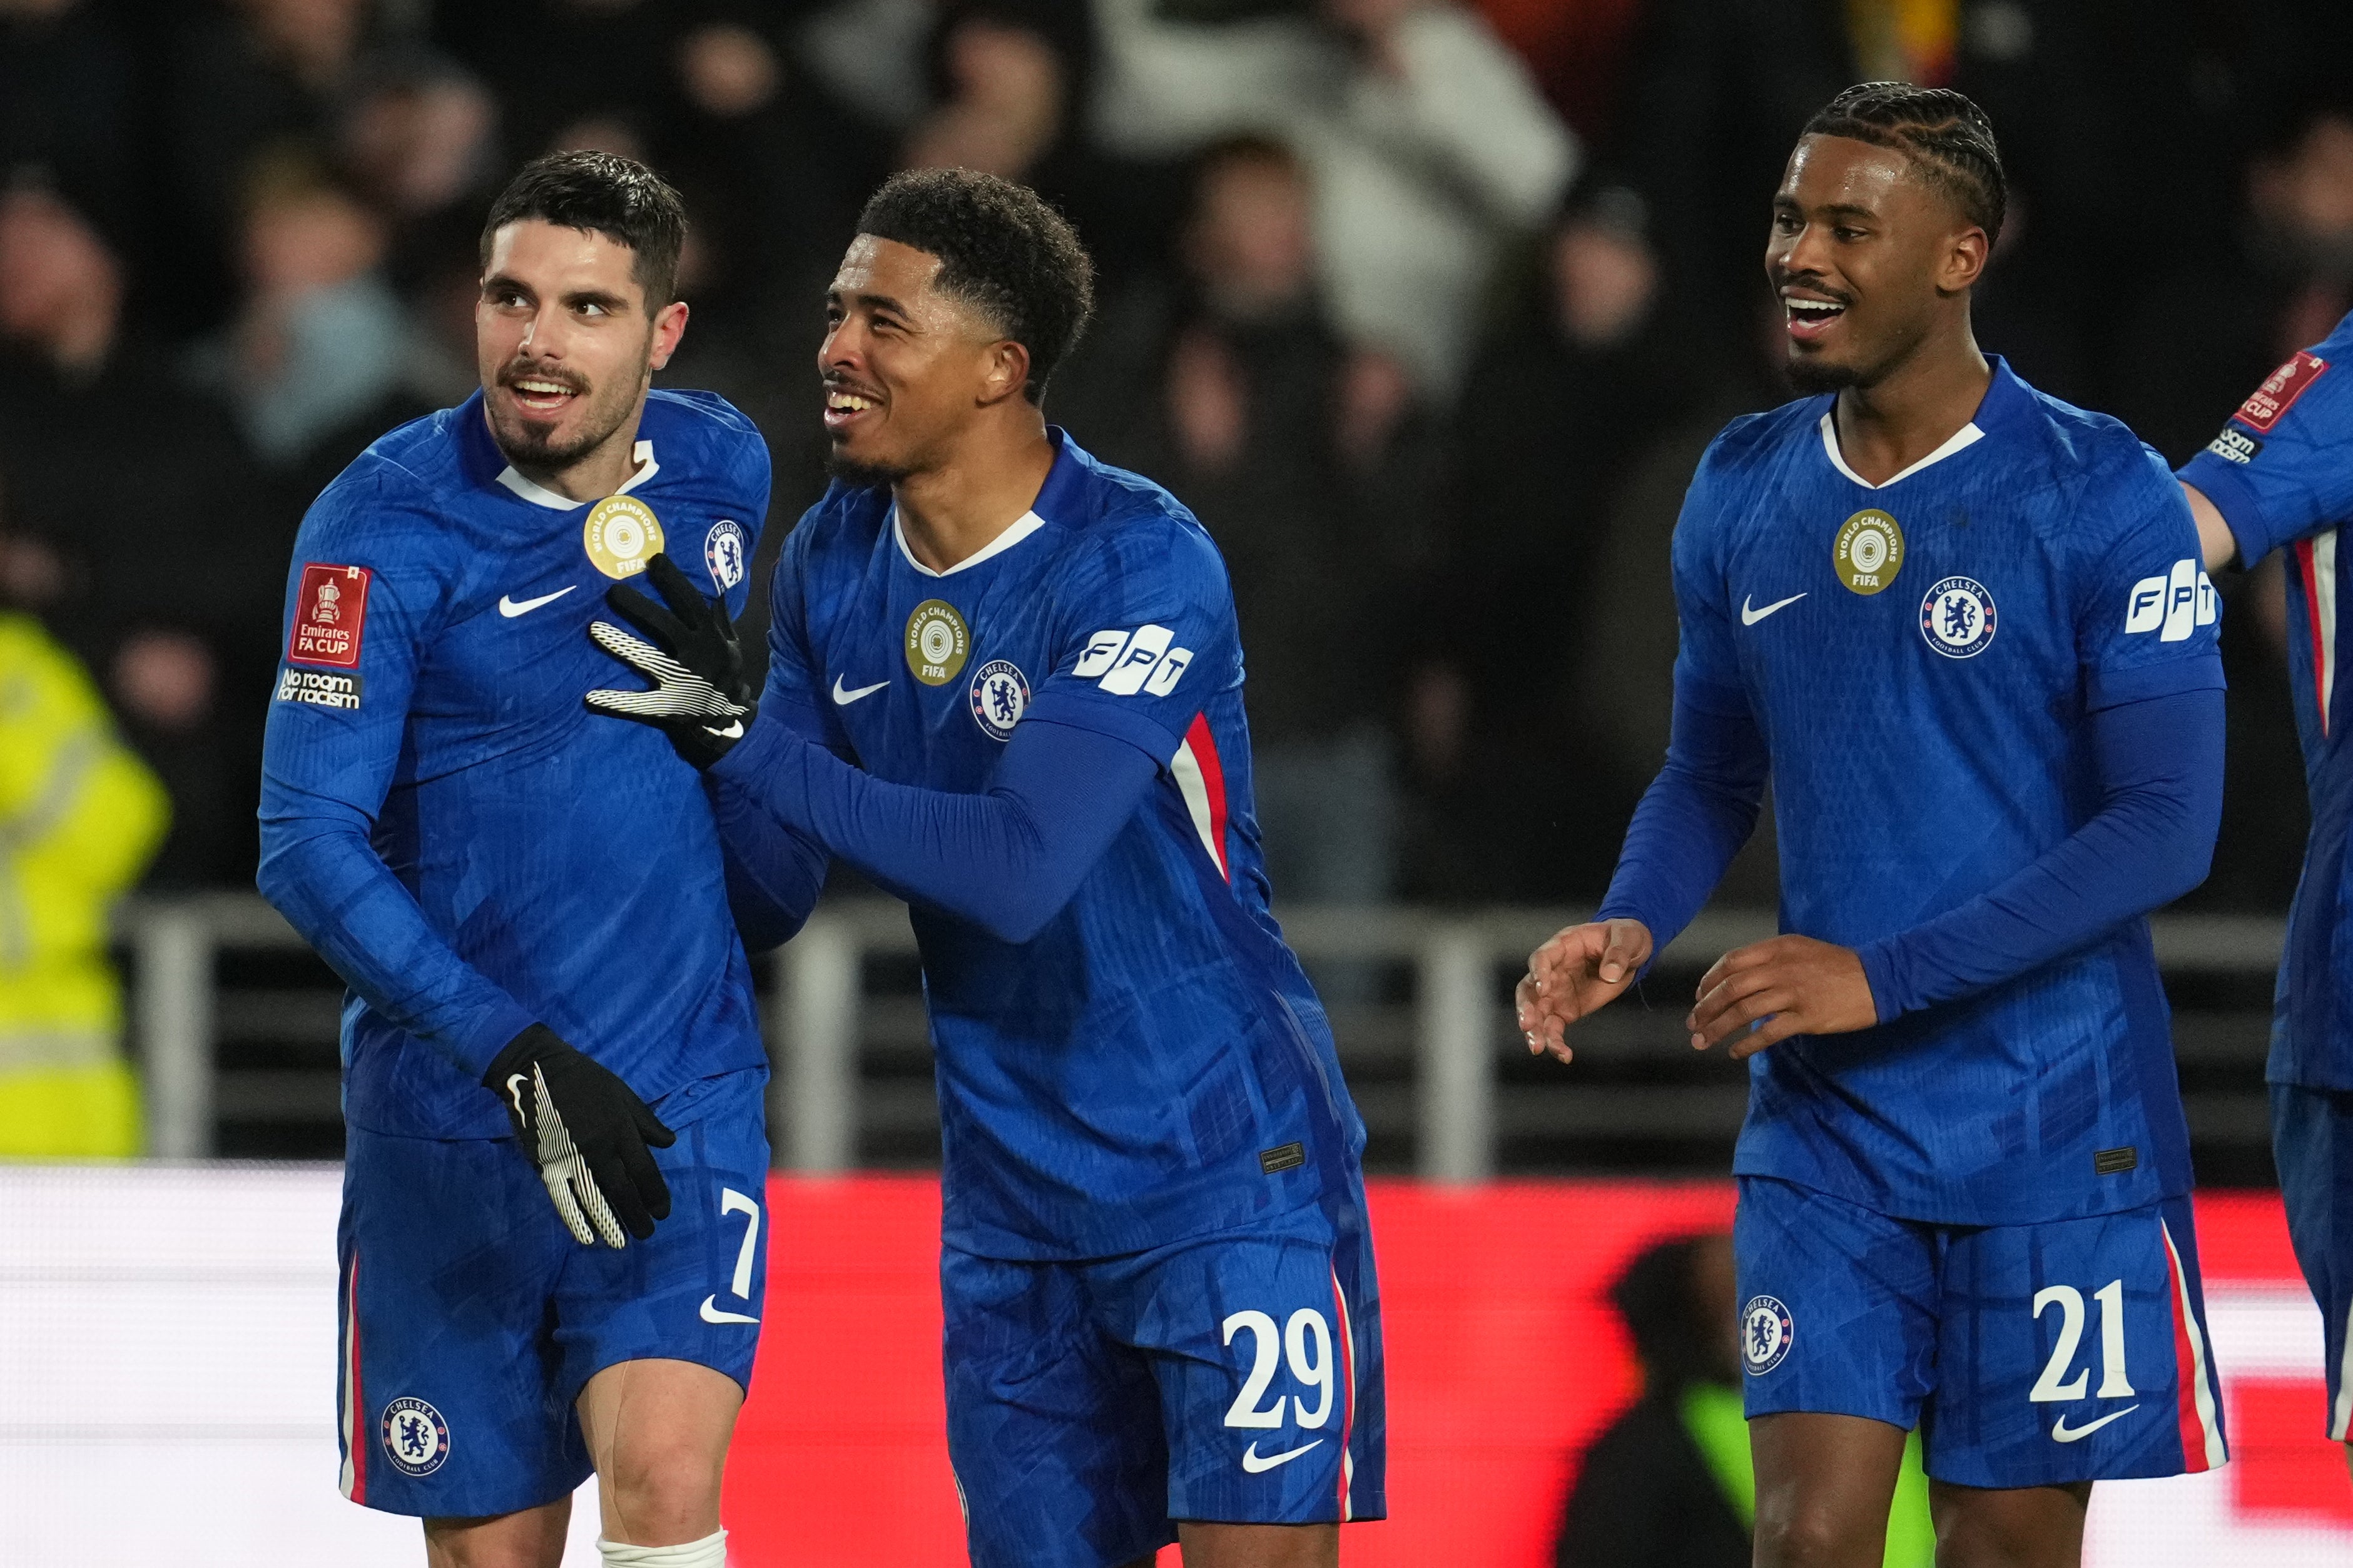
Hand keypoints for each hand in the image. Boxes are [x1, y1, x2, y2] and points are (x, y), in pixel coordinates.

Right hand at [484, 1024, 676, 1245]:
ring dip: (611, 1224)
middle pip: (624, 1189)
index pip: (644, 1170)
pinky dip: (575, 1220)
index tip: (663, 1212)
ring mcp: (571, 1157)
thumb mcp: (622, 1093)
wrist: (535, 1072)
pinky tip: (586, 1237)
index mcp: (621, 1128)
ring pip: (596, 1199)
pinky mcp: (546, 1164)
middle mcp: (600, 1146)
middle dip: (638, 1215)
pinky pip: (563, 1199)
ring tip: (622, 1243)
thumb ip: (646, 1120)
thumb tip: (669, 1142)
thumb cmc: (584, 1079)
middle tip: (647, 1233)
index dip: (655, 1194)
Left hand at [585, 552, 752, 765]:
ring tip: (594, 628)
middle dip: (641, 608)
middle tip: (613, 591)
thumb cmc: (727, 679)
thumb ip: (721, 620)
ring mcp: (683, 682)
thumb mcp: (733, 647)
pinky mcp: (668, 707)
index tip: (655, 560)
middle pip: (667, 627)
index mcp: (714, 640)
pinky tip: (590, 697)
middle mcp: (699, 657)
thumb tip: (716, 588)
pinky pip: (640, 705)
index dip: (675, 582)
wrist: (731, 727)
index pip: (694, 605)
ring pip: (650, 660)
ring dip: (622, 645)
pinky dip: (616, 702)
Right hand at [1514, 918, 1651, 1063]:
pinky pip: (1554, 1027)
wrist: (1630, 952)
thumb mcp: (1626, 938)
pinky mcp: (1565, 1009)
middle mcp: (1553, 970)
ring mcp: (1556, 991)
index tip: (1543, 989)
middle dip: (1526, 1007)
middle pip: (1529, 988)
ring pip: (1537, 1012)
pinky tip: (1564, 1055)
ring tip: (1537, 1048)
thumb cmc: (1624, 938)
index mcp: (1563, 946)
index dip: (1539, 972)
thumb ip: (1617, 954)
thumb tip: (1610, 974)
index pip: (1542, 957)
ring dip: (1534, 1030)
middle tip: (1527, 1025)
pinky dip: (1555, 1042)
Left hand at [1687, 935, 1876, 1059]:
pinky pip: (1768, 1033)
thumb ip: (1771, 959)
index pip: (1731, 962)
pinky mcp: (1807, 1017)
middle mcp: (1781, 968)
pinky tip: (1735, 1052)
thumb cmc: (1839, 965)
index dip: (1709, 980)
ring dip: (1718, 1028)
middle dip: (1706, 1008)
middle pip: (1731, 988)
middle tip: (1693, 1024)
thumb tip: (1740, 977)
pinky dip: (1747, 1044)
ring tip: (1704, 1041)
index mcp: (1777, 949)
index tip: (1698, 995)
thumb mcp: (1801, 949)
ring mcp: (1793, 993)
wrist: (1878, 978)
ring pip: (1743, 1012)